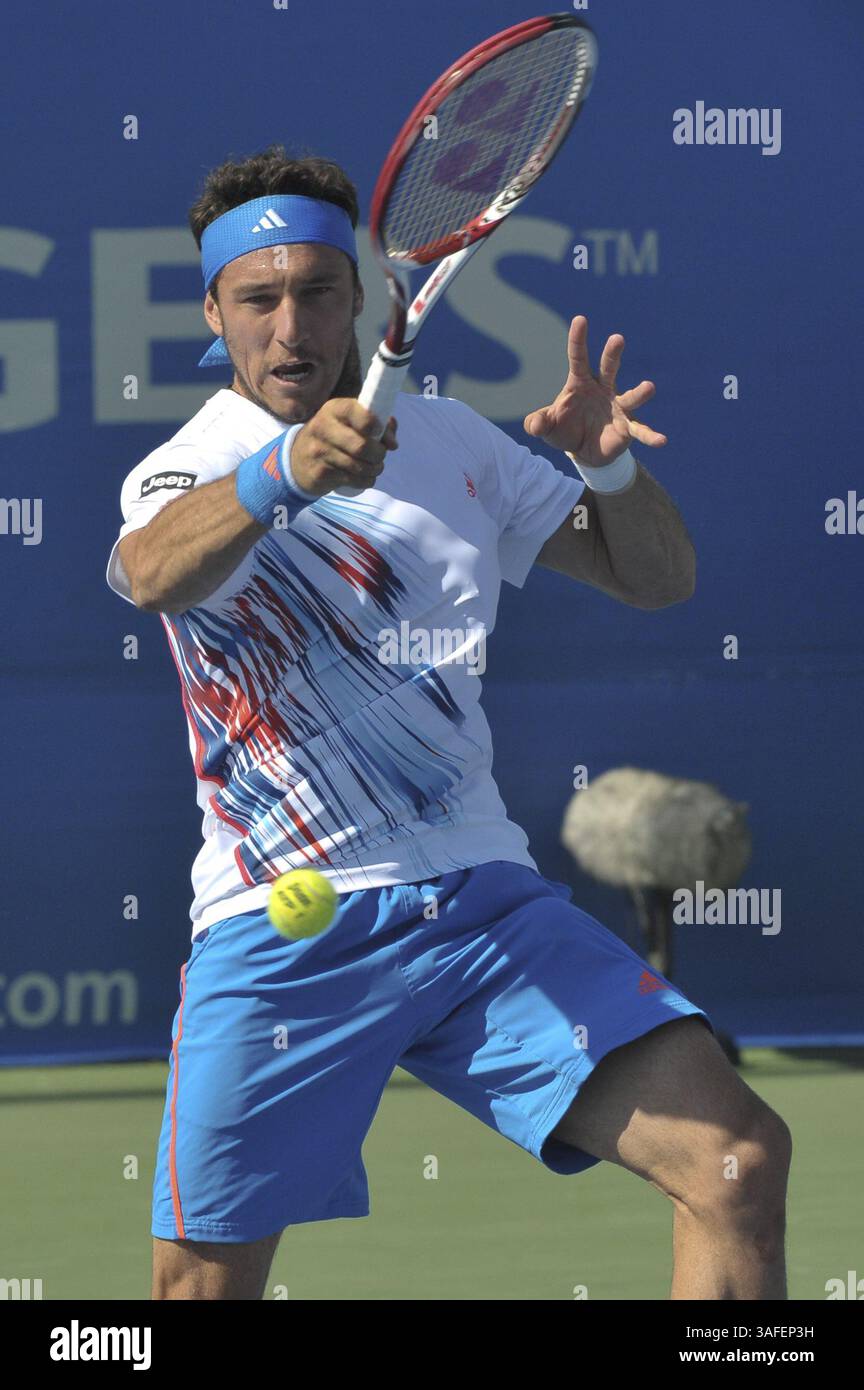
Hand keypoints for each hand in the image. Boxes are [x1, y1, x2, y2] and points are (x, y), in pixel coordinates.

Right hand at [289, 398, 397, 494]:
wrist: (298, 460)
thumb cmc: (335, 437)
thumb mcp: (351, 423)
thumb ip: (380, 425)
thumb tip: (393, 443)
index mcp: (334, 409)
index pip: (356, 411)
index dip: (374, 423)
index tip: (379, 431)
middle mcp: (324, 427)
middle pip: (362, 446)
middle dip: (379, 454)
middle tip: (379, 456)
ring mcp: (320, 451)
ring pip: (360, 466)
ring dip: (374, 469)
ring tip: (373, 467)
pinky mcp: (320, 473)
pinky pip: (354, 480)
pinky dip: (365, 480)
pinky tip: (362, 476)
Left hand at [523, 315, 666, 468]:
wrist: (584, 451)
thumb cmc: (565, 430)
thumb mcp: (547, 427)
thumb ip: (537, 424)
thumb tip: (533, 425)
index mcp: (581, 383)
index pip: (578, 358)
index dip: (578, 339)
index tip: (580, 319)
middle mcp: (603, 389)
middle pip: (608, 368)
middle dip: (613, 354)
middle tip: (617, 339)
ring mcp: (617, 407)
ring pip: (630, 397)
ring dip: (639, 393)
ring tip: (649, 387)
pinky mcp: (627, 427)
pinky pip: (640, 431)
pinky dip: (650, 436)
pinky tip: (661, 441)